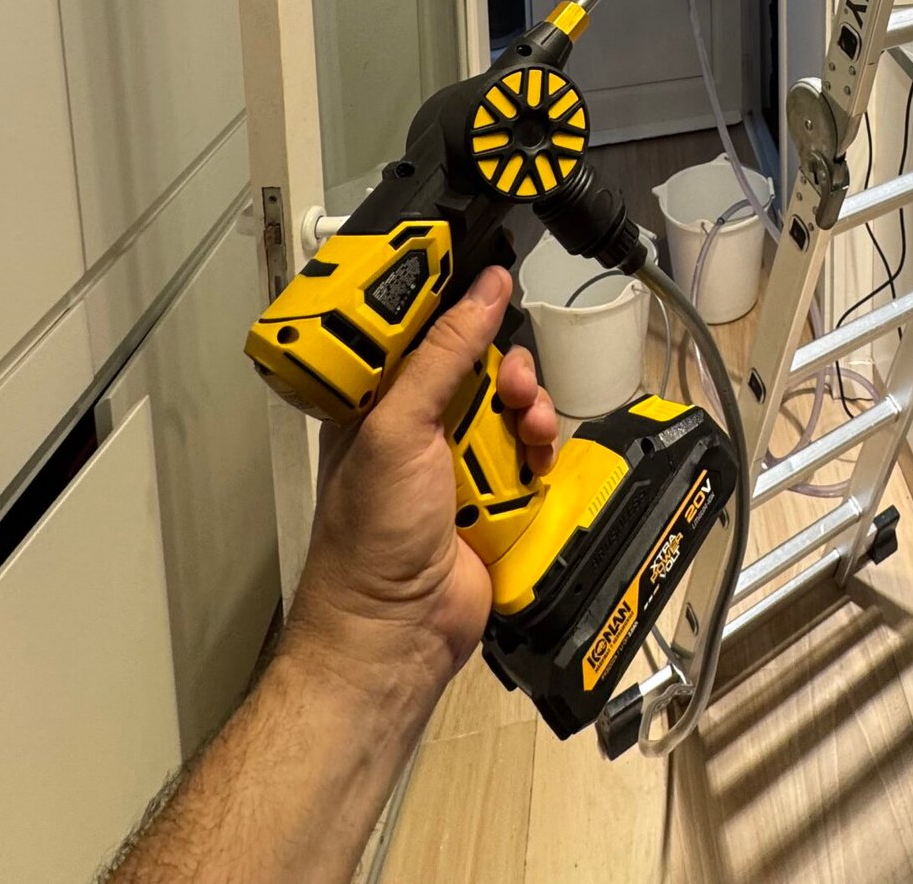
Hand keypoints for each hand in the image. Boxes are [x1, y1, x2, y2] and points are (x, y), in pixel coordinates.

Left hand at [283, 266, 558, 715]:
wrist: (400, 635)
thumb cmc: (370, 540)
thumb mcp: (398, 429)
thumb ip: (443, 354)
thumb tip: (483, 288)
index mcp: (378, 401)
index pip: (422, 330)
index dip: (457, 305)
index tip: (492, 279)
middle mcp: (419, 425)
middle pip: (481, 363)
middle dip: (506, 366)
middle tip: (511, 383)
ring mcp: (460, 462)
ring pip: (514, 405)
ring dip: (530, 409)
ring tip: (529, 430)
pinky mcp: (497, 496)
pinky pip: (534, 453)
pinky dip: (542, 453)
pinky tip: (537, 464)